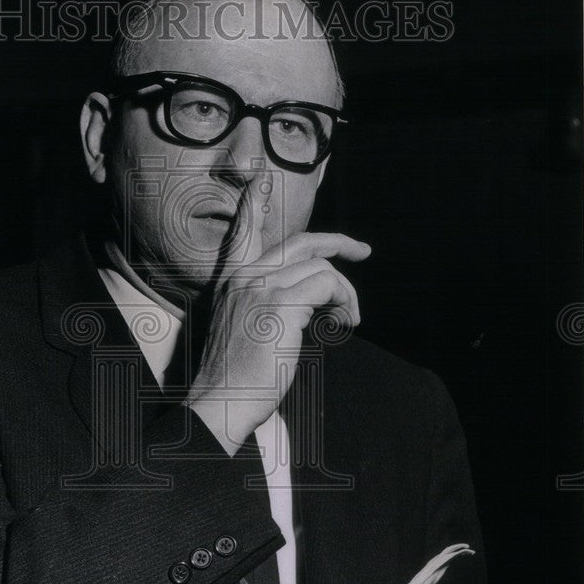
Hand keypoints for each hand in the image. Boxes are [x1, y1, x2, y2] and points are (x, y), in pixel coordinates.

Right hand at [186, 173, 370, 454]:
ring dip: (345, 293)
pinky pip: (327, 285)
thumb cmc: (234, 377)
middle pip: (299, 242)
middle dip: (337, 242)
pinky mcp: (280, 304)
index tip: (260, 182)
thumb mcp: (241, 330)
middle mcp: (242, 277)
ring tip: (348, 320)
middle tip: (362, 251)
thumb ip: (263, 305)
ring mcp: (260, 288)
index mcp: (229, 281)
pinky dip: (344, 302)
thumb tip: (305, 299)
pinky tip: (343, 324)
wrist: (220, 402)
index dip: (253, 206)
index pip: (242, 233)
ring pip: (321, 267)